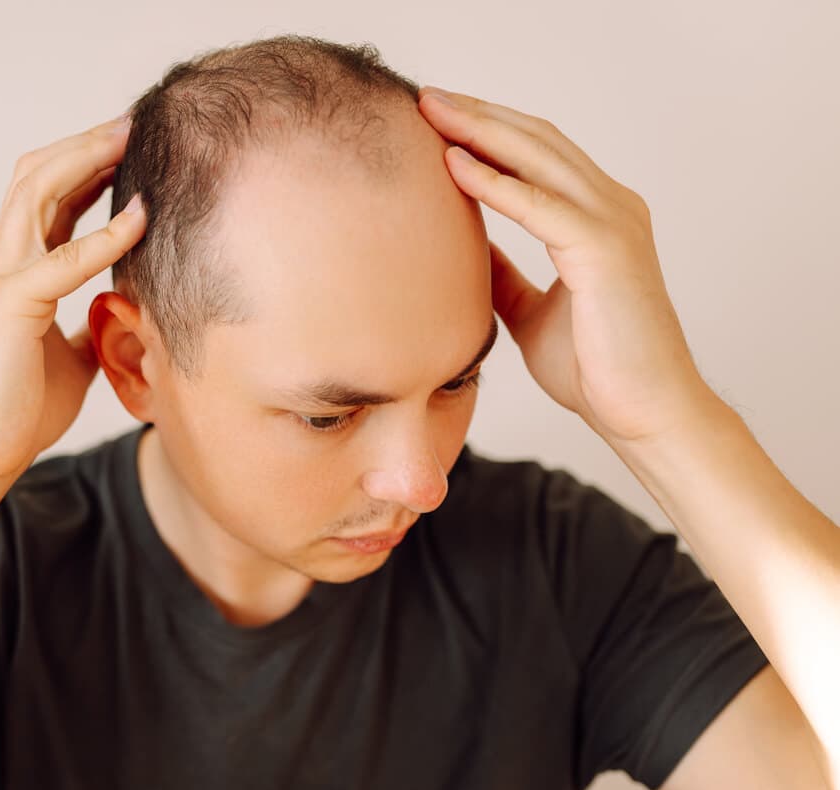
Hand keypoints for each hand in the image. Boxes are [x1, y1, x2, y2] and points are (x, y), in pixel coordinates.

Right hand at [0, 114, 146, 478]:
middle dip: (87, 142)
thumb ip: (86, 321)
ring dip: (87, 160)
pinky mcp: (11, 304)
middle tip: (136, 120)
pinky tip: (140, 218)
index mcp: (21, 267)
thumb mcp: (70, 353)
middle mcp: (6, 259)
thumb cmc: (22, 405)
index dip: (88, 163)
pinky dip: (105, 235)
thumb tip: (118, 309)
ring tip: (131, 138)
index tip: (134, 143)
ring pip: (36, 192)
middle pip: (38, 174)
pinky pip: (63, 259)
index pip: (51, 195)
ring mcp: (3, 275)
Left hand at [417, 87, 715, 444]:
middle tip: (424, 97)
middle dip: (477, 114)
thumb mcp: (531, 312)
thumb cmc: (596, 368)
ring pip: (538, 158)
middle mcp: (612, 206)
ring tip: (431, 113)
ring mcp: (614, 223)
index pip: (537, 153)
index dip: (487, 129)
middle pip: (536, 140)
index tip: (436, 117)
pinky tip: (454, 165)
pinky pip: (540, 204)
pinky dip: (494, 182)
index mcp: (597, 216)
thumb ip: (507, 276)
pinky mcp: (606, 250)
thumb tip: (471, 253)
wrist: (642, 414)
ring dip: (480, 131)